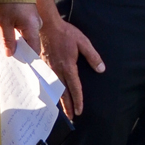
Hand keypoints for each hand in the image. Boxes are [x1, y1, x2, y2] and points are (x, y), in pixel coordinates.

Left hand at [0, 0, 40, 58]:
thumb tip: (10, 54)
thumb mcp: (4, 22)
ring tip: (8, 47)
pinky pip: (26, 29)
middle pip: (31, 43)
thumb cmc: (8, 2)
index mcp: (32, 28)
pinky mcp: (31, 15)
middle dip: (21, 51)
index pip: (33, 50)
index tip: (19, 66)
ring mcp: (35, 19)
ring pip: (28, 36)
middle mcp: (37, 24)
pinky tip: (10, 35)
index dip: (27, 59)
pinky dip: (19, 34)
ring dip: (19, 42)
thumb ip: (8, 40)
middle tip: (10, 58)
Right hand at [39, 3, 103, 120]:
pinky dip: (51, 92)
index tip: (80, 111)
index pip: (75, 87)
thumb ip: (93, 56)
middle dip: (68, 106)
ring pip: (55, 89)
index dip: (78, 100)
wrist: (46, 26)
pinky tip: (52, 96)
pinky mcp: (44, 66)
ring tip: (63, 111)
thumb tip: (101, 69)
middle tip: (71, 118)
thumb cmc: (66, 33)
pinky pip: (48, 83)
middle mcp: (58, 71)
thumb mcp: (83, 42)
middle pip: (63, 93)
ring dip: (60, 101)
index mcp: (68, 66)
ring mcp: (49, 69)